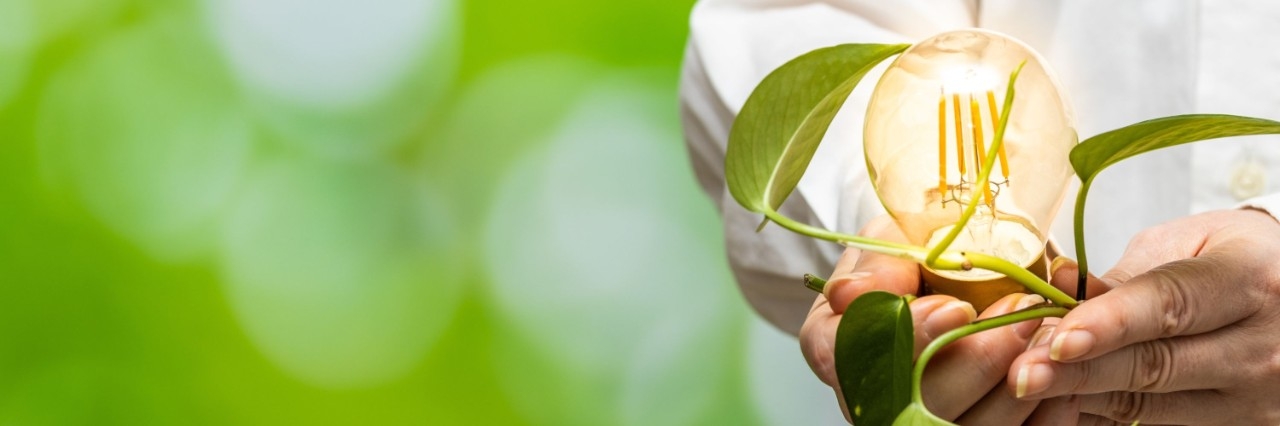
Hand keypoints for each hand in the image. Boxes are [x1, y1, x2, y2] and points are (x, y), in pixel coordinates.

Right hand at [800, 216, 1072, 423]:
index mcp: (833, 346)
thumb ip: (877, 266)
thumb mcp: (888, 241)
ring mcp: (915, 422)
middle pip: (916, 404)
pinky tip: (1064, 390)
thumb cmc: (910, 256)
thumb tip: (849, 295)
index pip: (856, 358)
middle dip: (977, 362)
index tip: (956, 307)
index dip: (910, 340)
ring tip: (1050, 340)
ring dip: (1015, 392)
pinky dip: (1039, 421)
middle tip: (1024, 314)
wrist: (939, 276)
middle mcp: (869, 399)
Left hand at [1009, 209, 1279, 424]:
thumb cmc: (1232, 258)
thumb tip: (1058, 285)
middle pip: (1156, 364)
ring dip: (1082, 396)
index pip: (1171, 305)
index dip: (1109, 323)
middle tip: (1022, 372)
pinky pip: (1158, 424)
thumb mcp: (1189, 243)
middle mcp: (1265, 345)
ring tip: (1029, 386)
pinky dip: (1104, 414)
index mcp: (1252, 280)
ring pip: (1153, 404)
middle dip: (1080, 370)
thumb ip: (1126, 274)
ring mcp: (1259, 396)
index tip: (1058, 337)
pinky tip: (1062, 406)